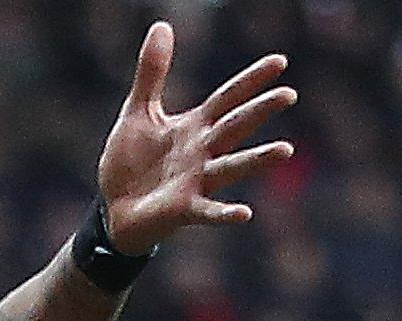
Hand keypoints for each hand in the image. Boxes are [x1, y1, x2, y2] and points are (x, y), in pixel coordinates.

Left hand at [98, 22, 296, 252]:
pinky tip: (244, 213)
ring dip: (257, 160)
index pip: (227, 98)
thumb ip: (152, 73)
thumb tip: (162, 25)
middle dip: (258, 112)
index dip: (250, 81)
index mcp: (194, 127)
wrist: (113, 208)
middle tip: (288, 94)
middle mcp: (202, 152)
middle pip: (234, 127)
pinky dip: (225, 213)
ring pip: (231, 168)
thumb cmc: (132, 162)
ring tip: (285, 150)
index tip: (279, 61)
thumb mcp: (139, 112)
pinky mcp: (184, 209)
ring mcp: (195, 181)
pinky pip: (208, 210)